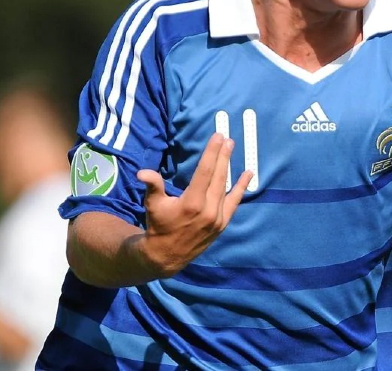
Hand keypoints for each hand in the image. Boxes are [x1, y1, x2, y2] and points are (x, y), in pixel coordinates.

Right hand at [135, 133, 252, 276]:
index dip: (212, 152)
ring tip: (231, 149)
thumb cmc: (159, 225)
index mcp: (192, 203)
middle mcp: (208, 210)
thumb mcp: (153, 204)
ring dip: (228, 166)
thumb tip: (142, 173)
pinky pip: (234, 202)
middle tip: (227, 139)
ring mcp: (217, 218)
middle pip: (218, 176)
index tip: (218, 137)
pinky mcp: (222, 224)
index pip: (205, 171)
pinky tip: (248, 174)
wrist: (167, 255)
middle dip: (223, 155)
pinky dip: (241, 187)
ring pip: (225, 187)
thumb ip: (153, 185)